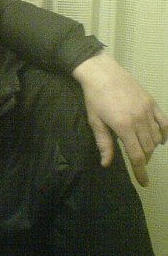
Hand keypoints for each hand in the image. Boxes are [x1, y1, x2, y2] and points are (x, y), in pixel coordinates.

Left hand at [73, 51, 166, 185]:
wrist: (102, 73)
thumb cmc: (94, 98)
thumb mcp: (95, 121)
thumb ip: (104, 143)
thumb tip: (107, 163)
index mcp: (123, 126)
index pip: (136, 155)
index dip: (140, 171)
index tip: (144, 182)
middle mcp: (139, 120)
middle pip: (148, 148)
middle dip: (143, 159)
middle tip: (137, 162)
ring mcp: (148, 110)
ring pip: (156, 137)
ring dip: (151, 147)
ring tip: (143, 150)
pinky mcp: (152, 102)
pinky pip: (164, 122)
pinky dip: (164, 133)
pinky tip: (161, 141)